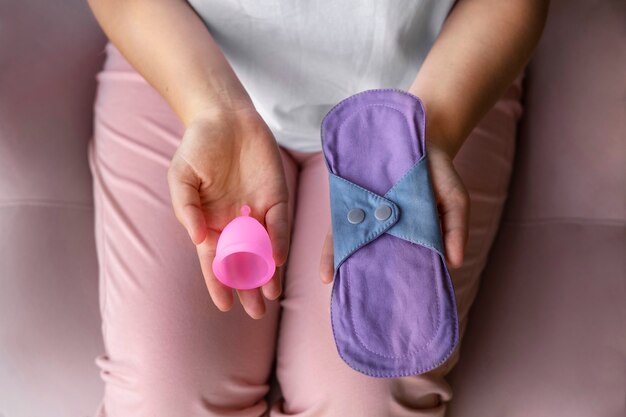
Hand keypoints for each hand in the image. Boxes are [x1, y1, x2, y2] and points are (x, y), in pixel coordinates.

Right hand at [167, 107, 289, 317]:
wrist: (225, 117)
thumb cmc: (198, 147)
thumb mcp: (181, 178)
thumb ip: (186, 208)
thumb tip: (197, 238)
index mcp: (211, 223)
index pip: (215, 261)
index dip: (218, 283)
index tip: (224, 306)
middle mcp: (236, 222)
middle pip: (243, 262)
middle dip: (249, 287)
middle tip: (256, 312)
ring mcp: (257, 211)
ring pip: (264, 250)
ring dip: (268, 272)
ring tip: (272, 296)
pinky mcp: (277, 197)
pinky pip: (279, 223)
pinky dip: (278, 241)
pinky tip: (278, 259)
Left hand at [320, 139, 469, 282]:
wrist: (423, 136)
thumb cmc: (441, 174)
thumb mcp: (455, 200)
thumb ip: (456, 229)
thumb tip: (455, 263)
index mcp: (407, 233)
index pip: (398, 262)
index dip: (391, 280)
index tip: (386, 301)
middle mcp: (384, 227)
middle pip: (368, 254)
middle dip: (359, 275)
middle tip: (351, 297)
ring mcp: (368, 213)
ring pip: (350, 239)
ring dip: (338, 256)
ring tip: (329, 276)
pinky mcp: (354, 196)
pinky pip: (340, 218)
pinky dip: (332, 235)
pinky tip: (324, 249)